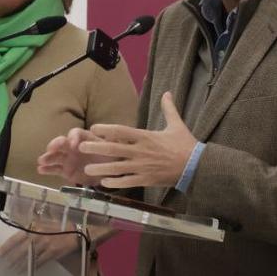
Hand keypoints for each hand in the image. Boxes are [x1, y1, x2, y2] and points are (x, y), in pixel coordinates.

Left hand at [0, 230, 82, 272]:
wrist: (76, 232)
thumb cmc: (59, 227)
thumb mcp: (43, 224)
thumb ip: (31, 229)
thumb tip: (18, 239)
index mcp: (34, 227)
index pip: (15, 239)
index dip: (6, 248)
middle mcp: (38, 236)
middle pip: (20, 251)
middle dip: (10, 260)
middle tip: (3, 266)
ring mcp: (45, 245)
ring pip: (28, 258)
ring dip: (18, 266)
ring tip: (12, 270)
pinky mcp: (52, 253)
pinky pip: (38, 262)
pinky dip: (30, 268)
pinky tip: (24, 271)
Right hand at [37, 127, 121, 185]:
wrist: (109, 173)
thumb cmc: (111, 157)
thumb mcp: (113, 148)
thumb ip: (112, 141)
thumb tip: (114, 135)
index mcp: (85, 139)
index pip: (76, 133)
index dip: (73, 137)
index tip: (73, 145)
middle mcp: (74, 147)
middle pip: (62, 143)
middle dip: (55, 144)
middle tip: (50, 149)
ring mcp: (68, 159)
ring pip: (55, 156)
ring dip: (48, 157)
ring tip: (42, 161)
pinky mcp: (65, 171)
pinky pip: (55, 169)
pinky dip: (47, 169)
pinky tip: (40, 170)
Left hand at [80, 93, 196, 188]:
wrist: (196, 166)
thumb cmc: (185, 145)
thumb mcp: (177, 124)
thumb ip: (169, 108)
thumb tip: (167, 92)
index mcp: (146, 136)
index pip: (122, 131)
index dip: (106, 129)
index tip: (94, 128)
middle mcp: (141, 151)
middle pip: (114, 148)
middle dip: (96, 147)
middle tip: (81, 147)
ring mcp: (143, 167)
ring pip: (117, 167)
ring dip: (101, 168)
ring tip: (87, 169)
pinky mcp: (147, 179)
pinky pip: (127, 181)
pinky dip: (115, 183)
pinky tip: (104, 183)